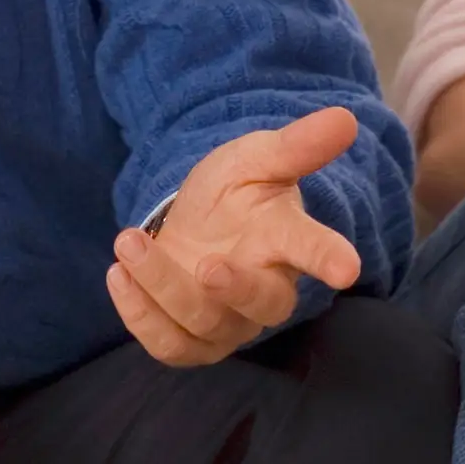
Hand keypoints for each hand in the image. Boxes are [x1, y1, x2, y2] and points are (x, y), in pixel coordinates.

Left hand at [108, 108, 368, 366]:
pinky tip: (117, 274)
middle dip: (236, 290)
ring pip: (205, 324)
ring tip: (128, 241)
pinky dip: (139, 315)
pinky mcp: (190, 339)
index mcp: (285, 239)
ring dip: (162, 286)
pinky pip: (169, 346)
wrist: (195, 224)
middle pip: (264, 305)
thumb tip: (344, 116)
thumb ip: (294, 145)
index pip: (313, 249)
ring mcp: (229, 320)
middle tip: (206, 265)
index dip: (329, 258)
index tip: (347, 269)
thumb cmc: (235, 192)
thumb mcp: (256, 158)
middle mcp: (265, 287)